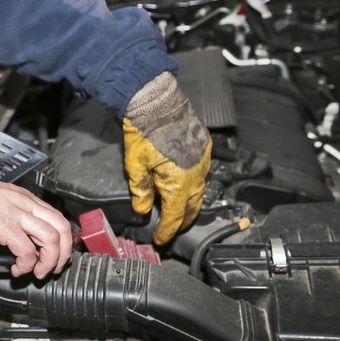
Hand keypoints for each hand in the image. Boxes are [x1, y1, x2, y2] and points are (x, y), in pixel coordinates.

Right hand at [0, 171, 72, 278]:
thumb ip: (17, 213)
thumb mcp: (3, 198)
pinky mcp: (7, 227)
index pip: (57, 217)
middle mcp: (27, 205)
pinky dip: (26, 265)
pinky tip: (17, 269)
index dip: (63, 238)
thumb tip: (25, 234)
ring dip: (50, 261)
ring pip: (51, 239)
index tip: (58, 252)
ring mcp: (18, 215)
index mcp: (27, 198)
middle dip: (64, 252)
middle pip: (62, 228)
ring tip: (39, 272)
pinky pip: (27, 251)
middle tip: (55, 266)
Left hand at [122, 72, 211, 244]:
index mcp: (179, 183)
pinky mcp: (204, 147)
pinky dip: (193, 182)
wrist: (157, 101)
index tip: (161, 239)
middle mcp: (196, 175)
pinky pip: (201, 172)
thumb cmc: (144, 131)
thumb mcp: (135, 165)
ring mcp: (203, 161)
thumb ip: (141, 190)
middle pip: (192, 207)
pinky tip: (184, 182)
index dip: (167, 230)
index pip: (175, 216)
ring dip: (189, 201)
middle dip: (182, 220)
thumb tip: (143, 209)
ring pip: (200, 190)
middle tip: (171, 228)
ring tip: (178, 208)